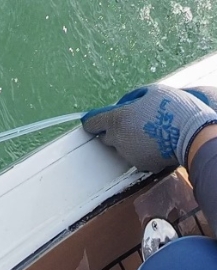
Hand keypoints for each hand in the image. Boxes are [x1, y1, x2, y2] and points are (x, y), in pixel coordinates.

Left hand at [83, 84, 216, 172]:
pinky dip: (141, 150)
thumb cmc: (172, 107)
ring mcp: (127, 155)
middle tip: (131, 121)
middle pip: (106, 137)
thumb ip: (132, 98)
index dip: (91, 121)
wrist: (191, 132)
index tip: (91, 121)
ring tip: (149, 130)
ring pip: (121, 147)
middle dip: (114, 130)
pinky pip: (135, 156)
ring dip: (128, 140)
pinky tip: (155, 142)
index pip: (92, 123)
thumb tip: (124, 104)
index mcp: (118, 120)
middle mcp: (118, 140)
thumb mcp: (152, 92)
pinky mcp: (139, 165)